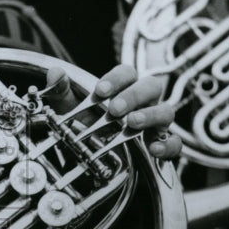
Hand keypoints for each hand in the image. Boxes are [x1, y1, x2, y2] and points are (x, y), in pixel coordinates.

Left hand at [42, 64, 180, 160]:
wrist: (91, 155)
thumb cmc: (86, 124)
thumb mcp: (70, 109)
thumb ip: (61, 91)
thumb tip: (54, 74)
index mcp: (124, 88)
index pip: (128, 73)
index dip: (116, 79)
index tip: (100, 91)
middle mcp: (143, 102)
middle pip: (150, 87)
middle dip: (133, 96)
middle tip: (114, 109)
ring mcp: (154, 123)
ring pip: (165, 111)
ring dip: (150, 115)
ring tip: (132, 122)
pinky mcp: (159, 145)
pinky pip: (174, 143)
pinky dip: (168, 145)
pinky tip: (154, 149)